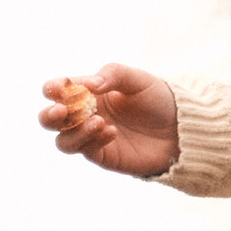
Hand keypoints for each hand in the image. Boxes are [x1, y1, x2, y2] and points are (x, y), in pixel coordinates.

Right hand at [40, 63, 179, 179]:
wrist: (182, 128)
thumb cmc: (157, 99)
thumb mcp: (137, 79)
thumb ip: (112, 75)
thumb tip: (87, 84)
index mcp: (87, 92)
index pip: (58, 90)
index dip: (52, 89)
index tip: (57, 88)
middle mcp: (84, 115)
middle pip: (49, 120)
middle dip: (49, 116)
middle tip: (62, 110)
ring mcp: (91, 137)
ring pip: (63, 141)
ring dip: (75, 131)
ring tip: (99, 121)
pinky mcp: (103, 155)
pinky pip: (86, 151)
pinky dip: (93, 141)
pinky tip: (112, 132)